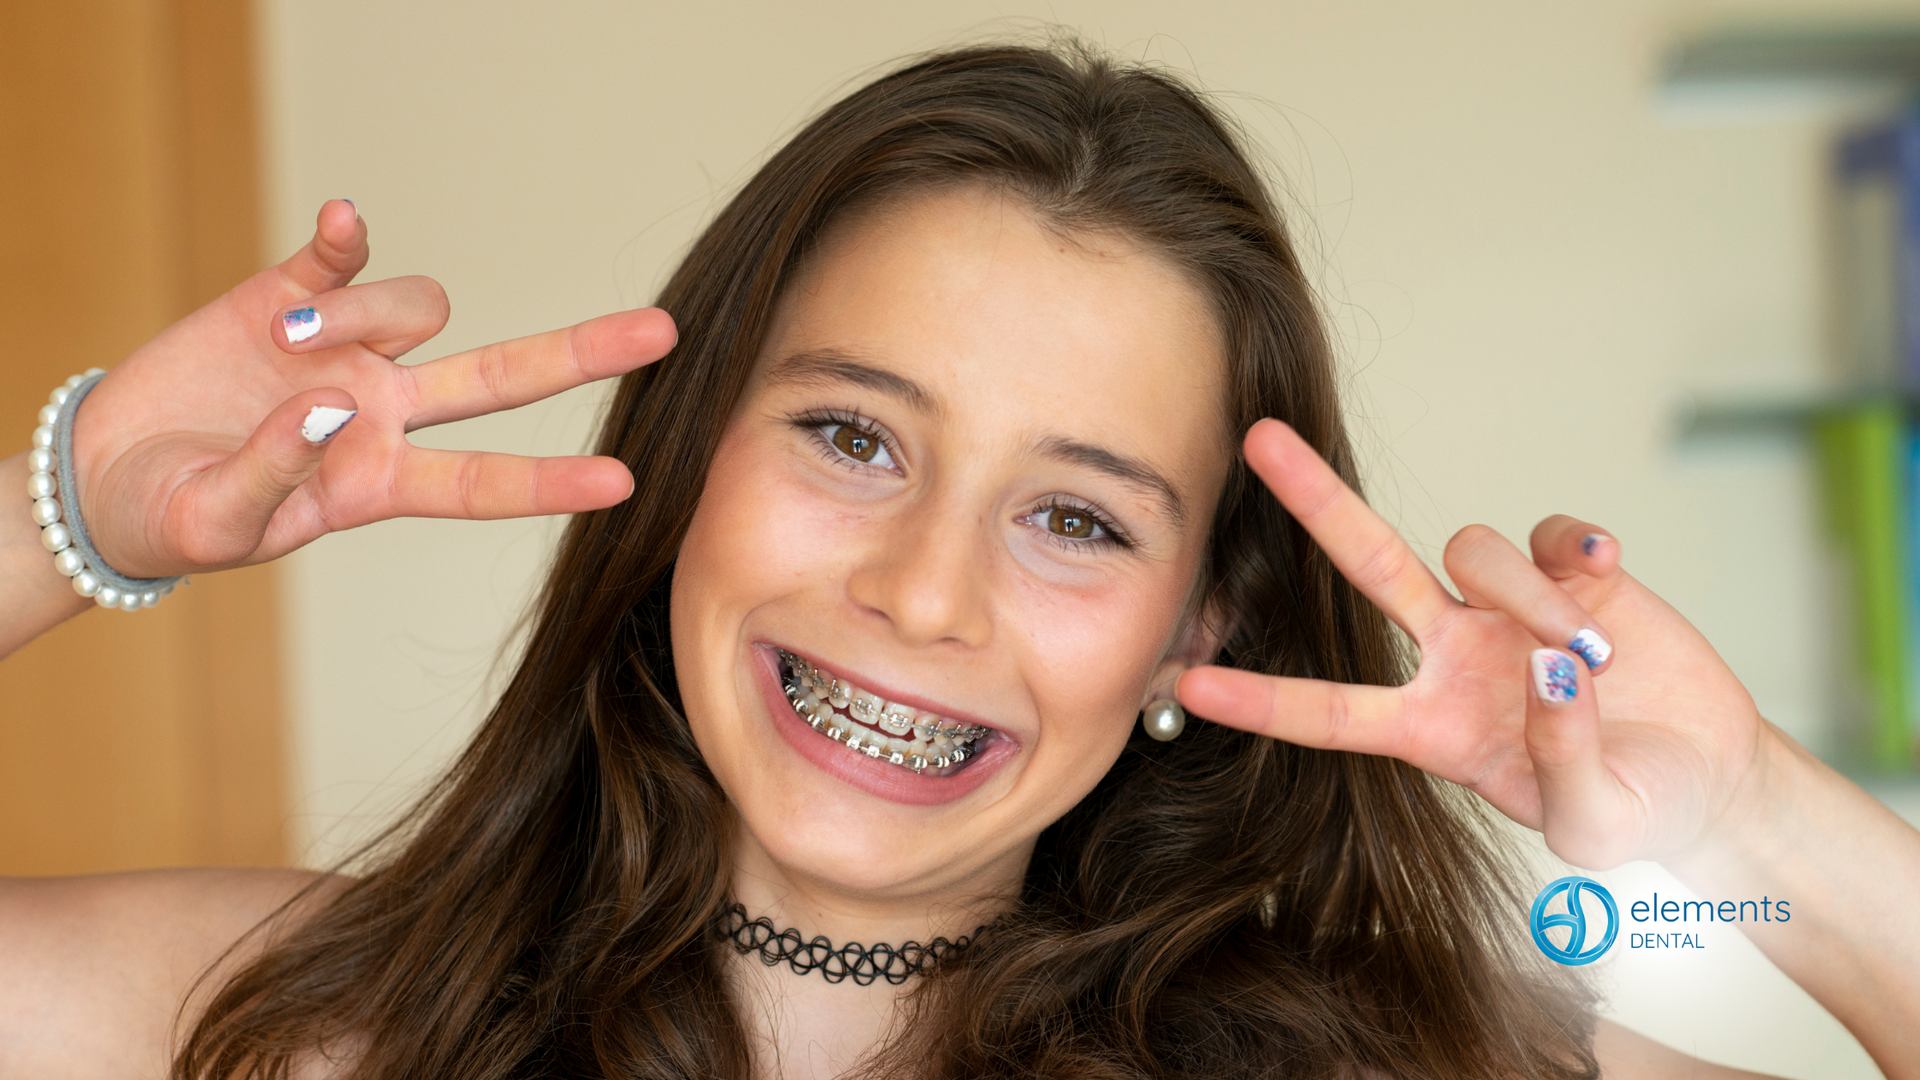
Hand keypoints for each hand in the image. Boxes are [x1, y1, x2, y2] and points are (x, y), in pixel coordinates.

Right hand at [67, 200, 675, 577]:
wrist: (109, 476)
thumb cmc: (177, 518)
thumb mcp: (218, 526)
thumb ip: (274, 474)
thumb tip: (330, 404)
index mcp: (382, 484)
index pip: (483, 483)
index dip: (551, 483)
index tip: (624, 482)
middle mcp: (388, 413)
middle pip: (504, 379)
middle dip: (582, 354)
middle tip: (662, 333)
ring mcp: (348, 350)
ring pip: (417, 308)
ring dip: (360, 313)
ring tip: (282, 345)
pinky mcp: (291, 294)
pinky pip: (339, 254)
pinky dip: (346, 240)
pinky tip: (344, 222)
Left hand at [1178, 419, 1768, 869]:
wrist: (1710, 781)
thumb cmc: (1635, 813)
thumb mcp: (1597, 826)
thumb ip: (1565, 764)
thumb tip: (1545, 675)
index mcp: (1434, 729)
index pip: (1331, 715)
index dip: (1262, 700)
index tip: (1187, 684)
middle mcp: (1452, 656)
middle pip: (1368, 565)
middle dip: (1315, 502)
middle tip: (1260, 441)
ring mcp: (1506, 609)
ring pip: (1472, 551)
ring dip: (1527, 596)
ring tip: (1592, 660)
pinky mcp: (1572, 576)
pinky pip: (1550, 535)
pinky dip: (1573, 547)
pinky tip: (1605, 575)